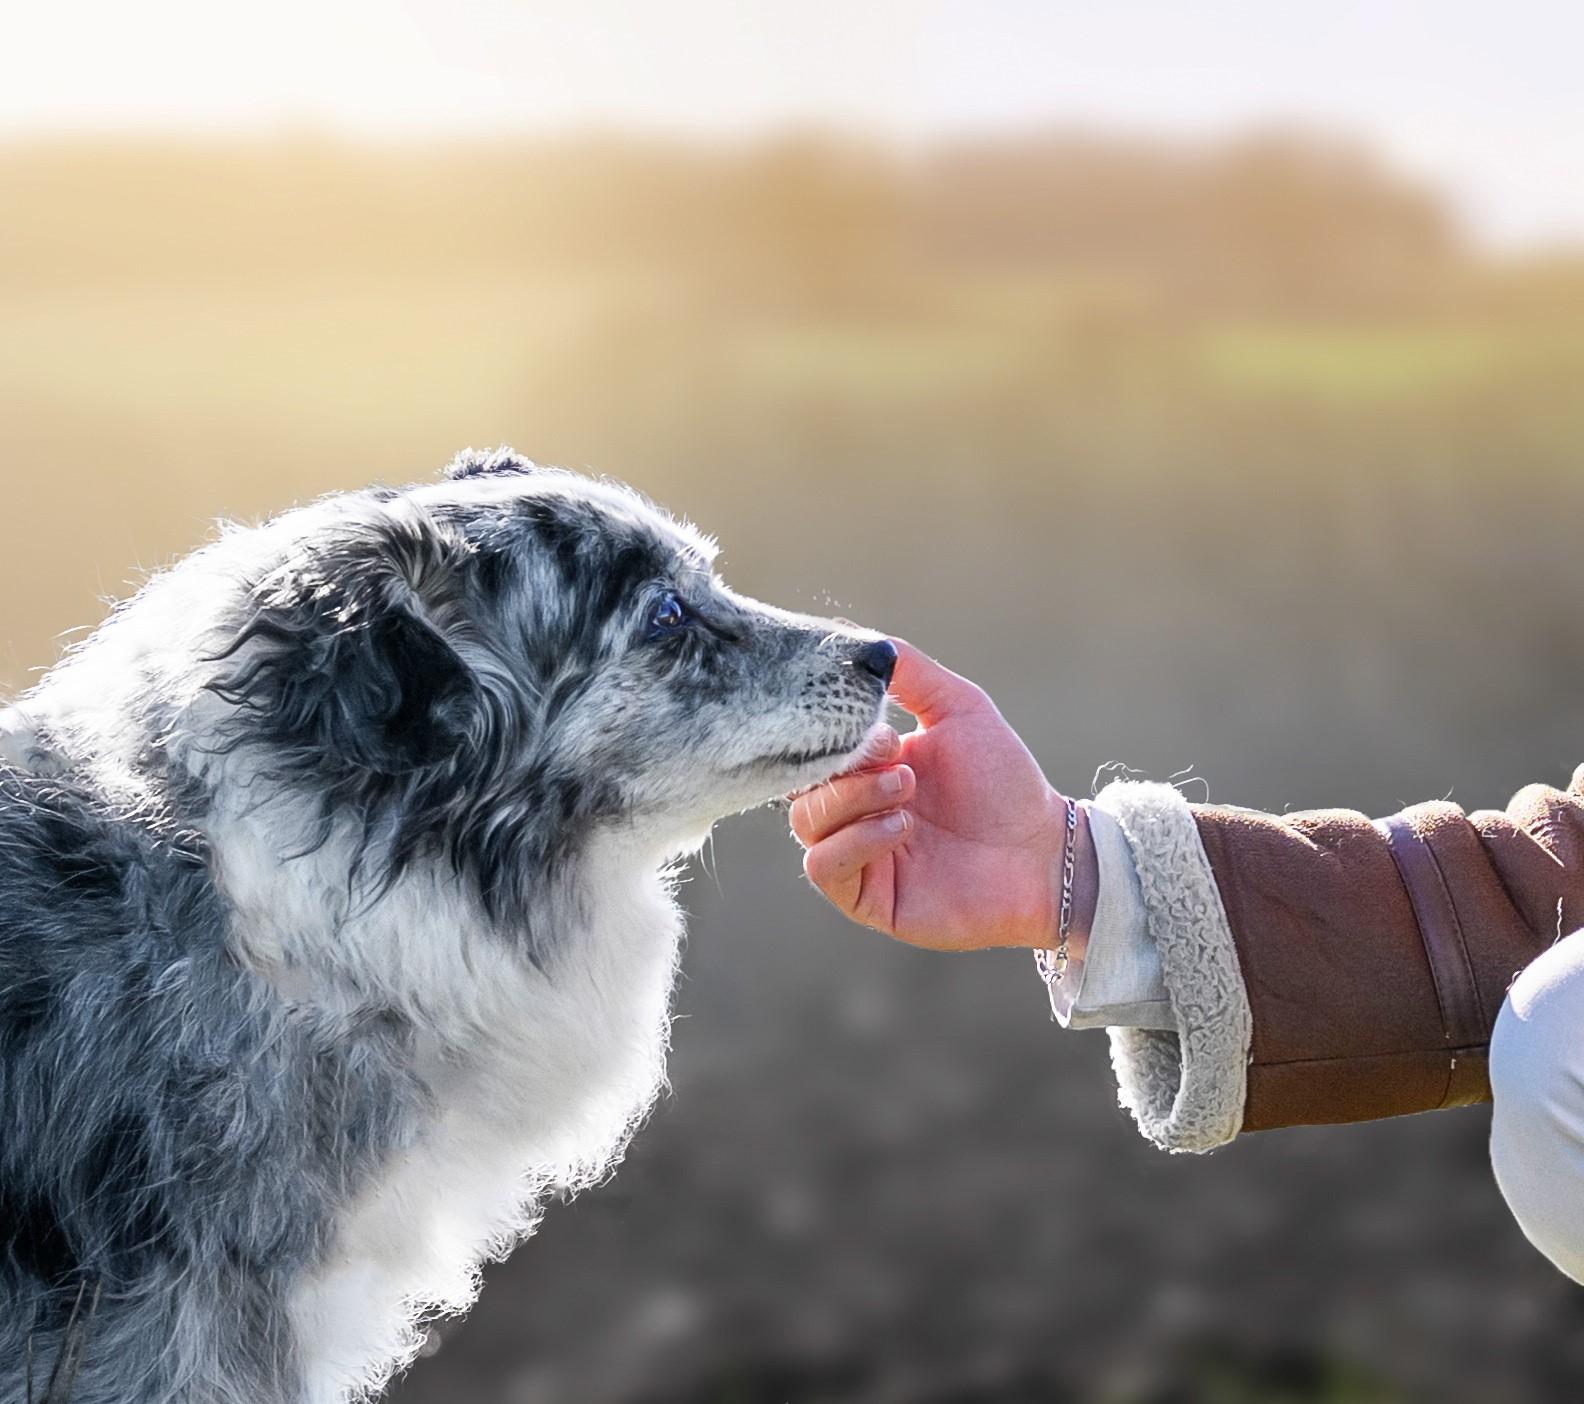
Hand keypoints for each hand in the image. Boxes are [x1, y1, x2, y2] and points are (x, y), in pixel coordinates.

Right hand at [790, 640, 1069, 950]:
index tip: (878, 726)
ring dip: (852, 798)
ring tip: (906, 789)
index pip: (813, 746)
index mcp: (869, 767)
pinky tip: (900, 828)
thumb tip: (853, 634)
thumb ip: (910, 670)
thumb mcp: (959, 707)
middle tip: (894, 754)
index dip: (831, 731)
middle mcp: (856, 811)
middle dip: (844, 765)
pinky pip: (823, 866)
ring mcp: (859, 854)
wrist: (1045, 853)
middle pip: (801, 783)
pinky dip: (854, 841)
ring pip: (806, 823)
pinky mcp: (867, 898)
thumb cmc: (1005, 782)